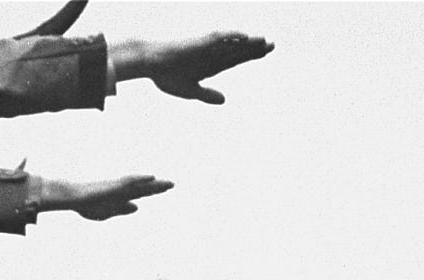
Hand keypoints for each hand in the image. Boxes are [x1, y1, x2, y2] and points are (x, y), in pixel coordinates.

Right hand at [30, 172, 173, 219]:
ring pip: (139, 184)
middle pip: (143, 188)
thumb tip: (136, 207)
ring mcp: (118, 186)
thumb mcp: (108, 211)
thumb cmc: (87, 204)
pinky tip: (151, 177)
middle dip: (158, 187)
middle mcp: (122, 190)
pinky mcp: (113, 185)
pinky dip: (140, 179)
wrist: (73, 198)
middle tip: (173, 184)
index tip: (166, 188)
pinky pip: (129, 181)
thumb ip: (122, 209)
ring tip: (167, 183)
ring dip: (153, 184)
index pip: (141, 193)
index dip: (154, 190)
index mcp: (121, 196)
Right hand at [114, 32, 272, 103]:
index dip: (250, 55)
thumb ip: (208, 94)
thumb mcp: (191, 90)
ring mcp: (206, 47)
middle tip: (272, 45)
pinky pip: (218, 38)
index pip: (234, 58)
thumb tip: (224, 100)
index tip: (264, 53)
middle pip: (237, 50)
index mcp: (209, 64)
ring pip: (232, 43)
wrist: (150, 64)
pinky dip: (231, 36)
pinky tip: (244, 36)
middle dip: (255, 48)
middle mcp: (211, 54)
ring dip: (248, 42)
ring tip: (265, 40)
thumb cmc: (166, 75)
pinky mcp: (199, 43)